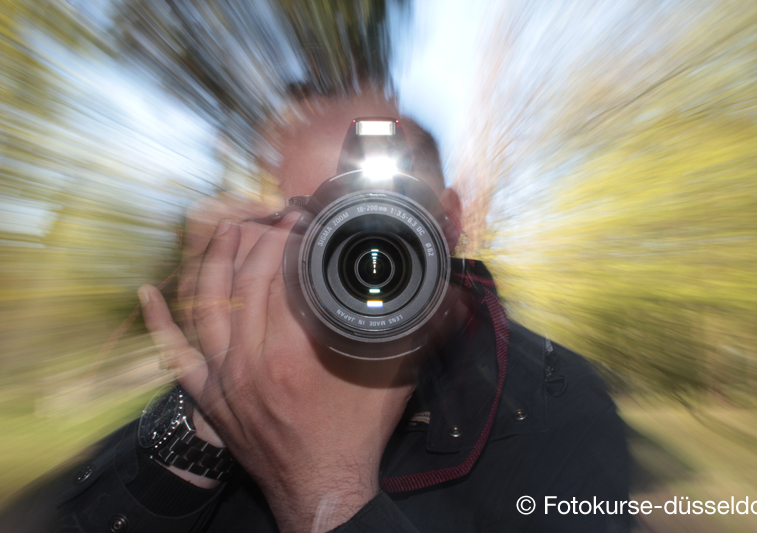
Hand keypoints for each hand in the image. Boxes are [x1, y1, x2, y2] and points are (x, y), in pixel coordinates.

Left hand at [139, 213, 414, 531]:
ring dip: (216, 261)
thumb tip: (448, 298)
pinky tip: (150, 293)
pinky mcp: (209, 396)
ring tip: (228, 229)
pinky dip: (160, 322)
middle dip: (260, 240)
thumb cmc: (357, 434)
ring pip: (208, 305)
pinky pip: (175, 355)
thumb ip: (417, 334)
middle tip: (276, 218)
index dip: (292, 240)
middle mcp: (252, 360)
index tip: (304, 219)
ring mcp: (224, 378)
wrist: (322, 488)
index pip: (284, 276)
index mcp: (295, 352)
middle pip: (246, 282)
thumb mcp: (394, 379)